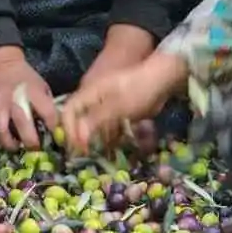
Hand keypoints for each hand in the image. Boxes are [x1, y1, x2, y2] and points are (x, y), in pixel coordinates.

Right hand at [0, 47, 56, 148]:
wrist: (1, 67)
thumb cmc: (26, 79)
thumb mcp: (42, 86)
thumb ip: (47, 104)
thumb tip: (56, 126)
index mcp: (34, 93)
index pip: (48, 114)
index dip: (53, 128)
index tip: (56, 137)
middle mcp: (16, 100)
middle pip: (24, 125)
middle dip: (31, 142)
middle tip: (35, 148)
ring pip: (2, 130)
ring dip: (10, 143)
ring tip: (17, 147)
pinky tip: (5, 139)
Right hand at [62, 36, 176, 151]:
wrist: (162, 78)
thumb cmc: (138, 89)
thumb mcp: (117, 106)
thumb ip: (96, 120)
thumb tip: (78, 139)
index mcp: (90, 93)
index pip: (69, 111)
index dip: (69, 129)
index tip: (77, 147)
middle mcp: (95, 98)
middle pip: (80, 119)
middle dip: (82, 137)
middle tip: (87, 154)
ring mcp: (108, 103)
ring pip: (95, 124)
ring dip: (97, 139)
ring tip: (102, 153)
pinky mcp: (120, 110)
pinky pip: (110, 125)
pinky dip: (112, 136)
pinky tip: (117, 146)